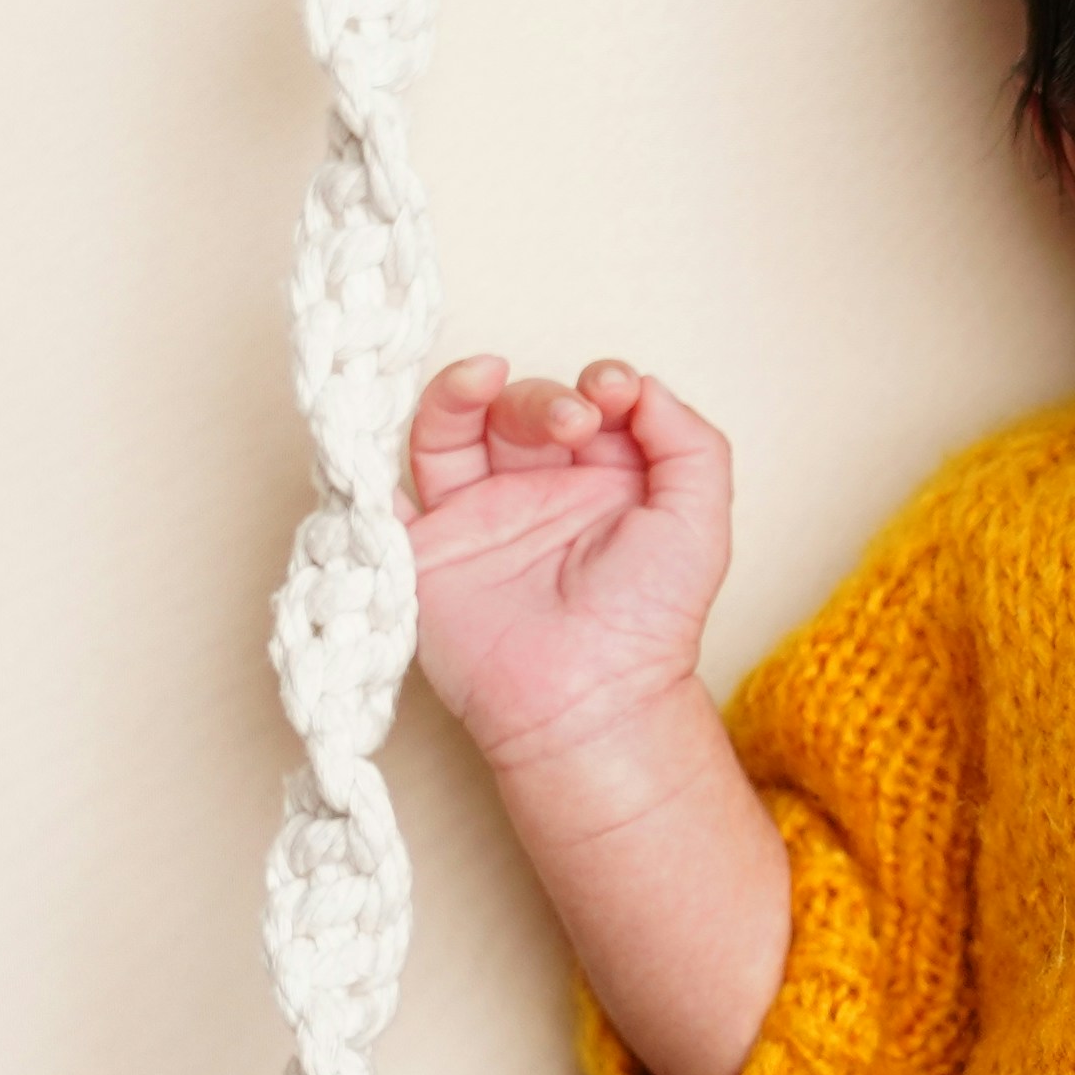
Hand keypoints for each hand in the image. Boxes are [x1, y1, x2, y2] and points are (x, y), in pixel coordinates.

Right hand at [402, 356, 735, 773]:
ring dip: (463, 391)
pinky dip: (375, 454)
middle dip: (546, 397)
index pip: (590, 402)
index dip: (601, 383)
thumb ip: (690, 444)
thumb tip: (641, 386)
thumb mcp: (699, 522)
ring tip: (485, 374)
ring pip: (452, 428)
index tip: (615, 393)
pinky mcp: (425, 548)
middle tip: (573, 421)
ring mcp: (477, 516)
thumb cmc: (648, 623)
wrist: (587, 699)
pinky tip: (409, 420)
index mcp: (602, 481)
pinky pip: (384, 492)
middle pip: (521, 406)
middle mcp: (536, 491)